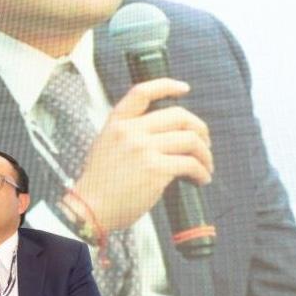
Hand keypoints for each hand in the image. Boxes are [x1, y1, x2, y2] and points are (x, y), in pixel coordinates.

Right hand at [73, 78, 213, 231]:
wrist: (89, 210)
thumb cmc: (98, 186)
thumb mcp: (105, 147)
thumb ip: (127, 135)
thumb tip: (161, 137)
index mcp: (117, 123)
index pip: (143, 92)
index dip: (167, 86)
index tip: (184, 89)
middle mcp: (131, 131)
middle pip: (179, 116)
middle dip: (199, 129)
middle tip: (204, 144)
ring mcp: (144, 149)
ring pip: (190, 140)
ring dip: (204, 154)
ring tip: (205, 167)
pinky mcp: (156, 169)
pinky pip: (190, 164)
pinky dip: (201, 172)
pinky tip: (201, 179)